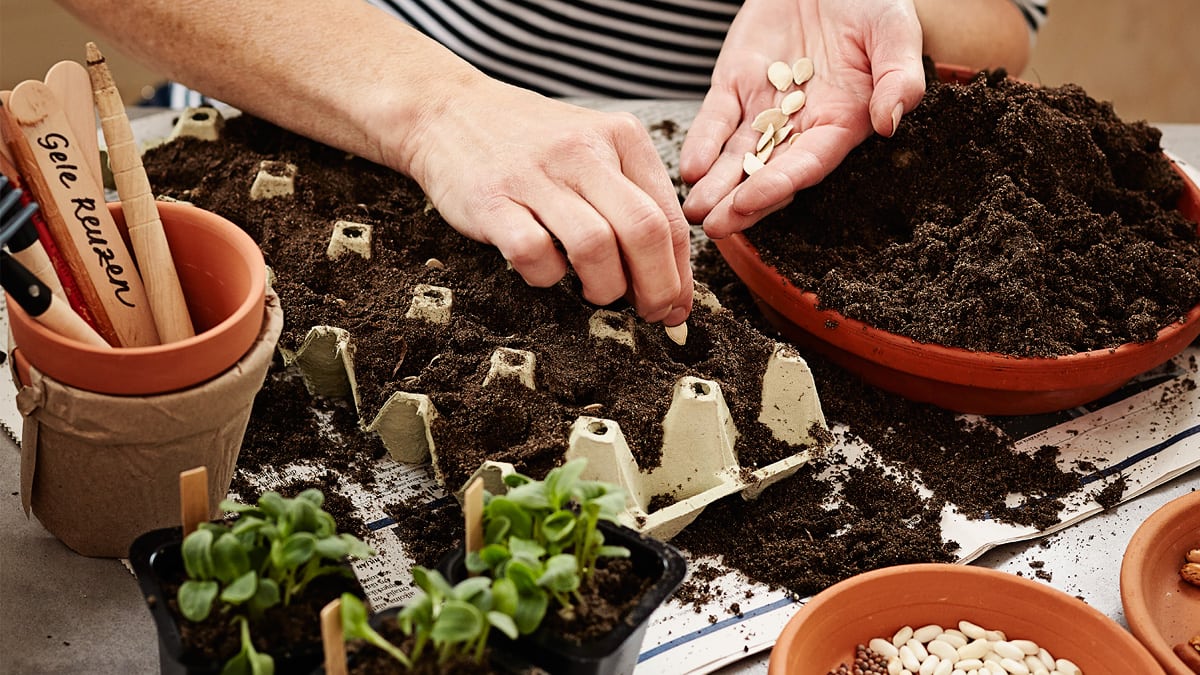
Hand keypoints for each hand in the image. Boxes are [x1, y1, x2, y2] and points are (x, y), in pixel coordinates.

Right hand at [388, 80, 692, 325]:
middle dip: (656, 288)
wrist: (447, 110)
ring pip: (595, 247)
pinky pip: (534, 254)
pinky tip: (546, 271)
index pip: (668, 216)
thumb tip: (671, 278)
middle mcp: (582, 151)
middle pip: (644, 232)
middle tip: (648, 313)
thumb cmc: (531, 143)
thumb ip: (634, 199)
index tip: (675, 305)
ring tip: (594, 292)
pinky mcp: (492, 200)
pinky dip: (547, 276)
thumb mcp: (594, 148)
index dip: (679, 273)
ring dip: (604, 287)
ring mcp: (535, 175)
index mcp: (620, 136)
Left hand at [680, 0, 925, 237]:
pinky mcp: (734, 84)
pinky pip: (715, 119)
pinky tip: (689, 167)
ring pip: (735, 155)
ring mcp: (764, 108)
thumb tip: (888, 123)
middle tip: (714, 227)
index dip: (778, 184)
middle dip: (739, 203)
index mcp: (841, 123)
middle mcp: (800, 126)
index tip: (749, 203)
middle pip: (767, 172)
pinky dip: (702, 142)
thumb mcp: (895, 31)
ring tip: (693, 210)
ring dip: (715, 184)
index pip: (807, 163)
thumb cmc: (872, 2)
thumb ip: (899, 76)